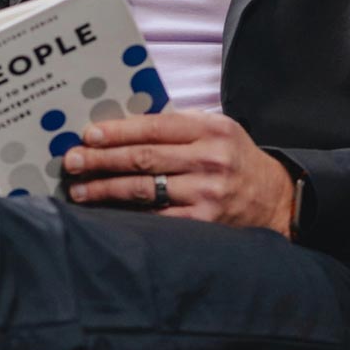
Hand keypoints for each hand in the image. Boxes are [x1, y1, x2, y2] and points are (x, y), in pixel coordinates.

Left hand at [62, 110, 294, 235]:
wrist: (277, 199)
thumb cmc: (234, 158)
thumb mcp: (216, 130)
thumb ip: (177, 127)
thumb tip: (120, 128)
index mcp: (211, 129)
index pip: (154, 127)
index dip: (117, 131)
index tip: (88, 135)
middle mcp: (210, 159)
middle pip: (143, 158)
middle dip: (101, 159)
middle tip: (72, 160)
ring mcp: (208, 193)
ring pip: (145, 189)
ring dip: (106, 189)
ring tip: (80, 189)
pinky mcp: (206, 223)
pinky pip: (158, 217)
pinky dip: (129, 214)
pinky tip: (107, 213)